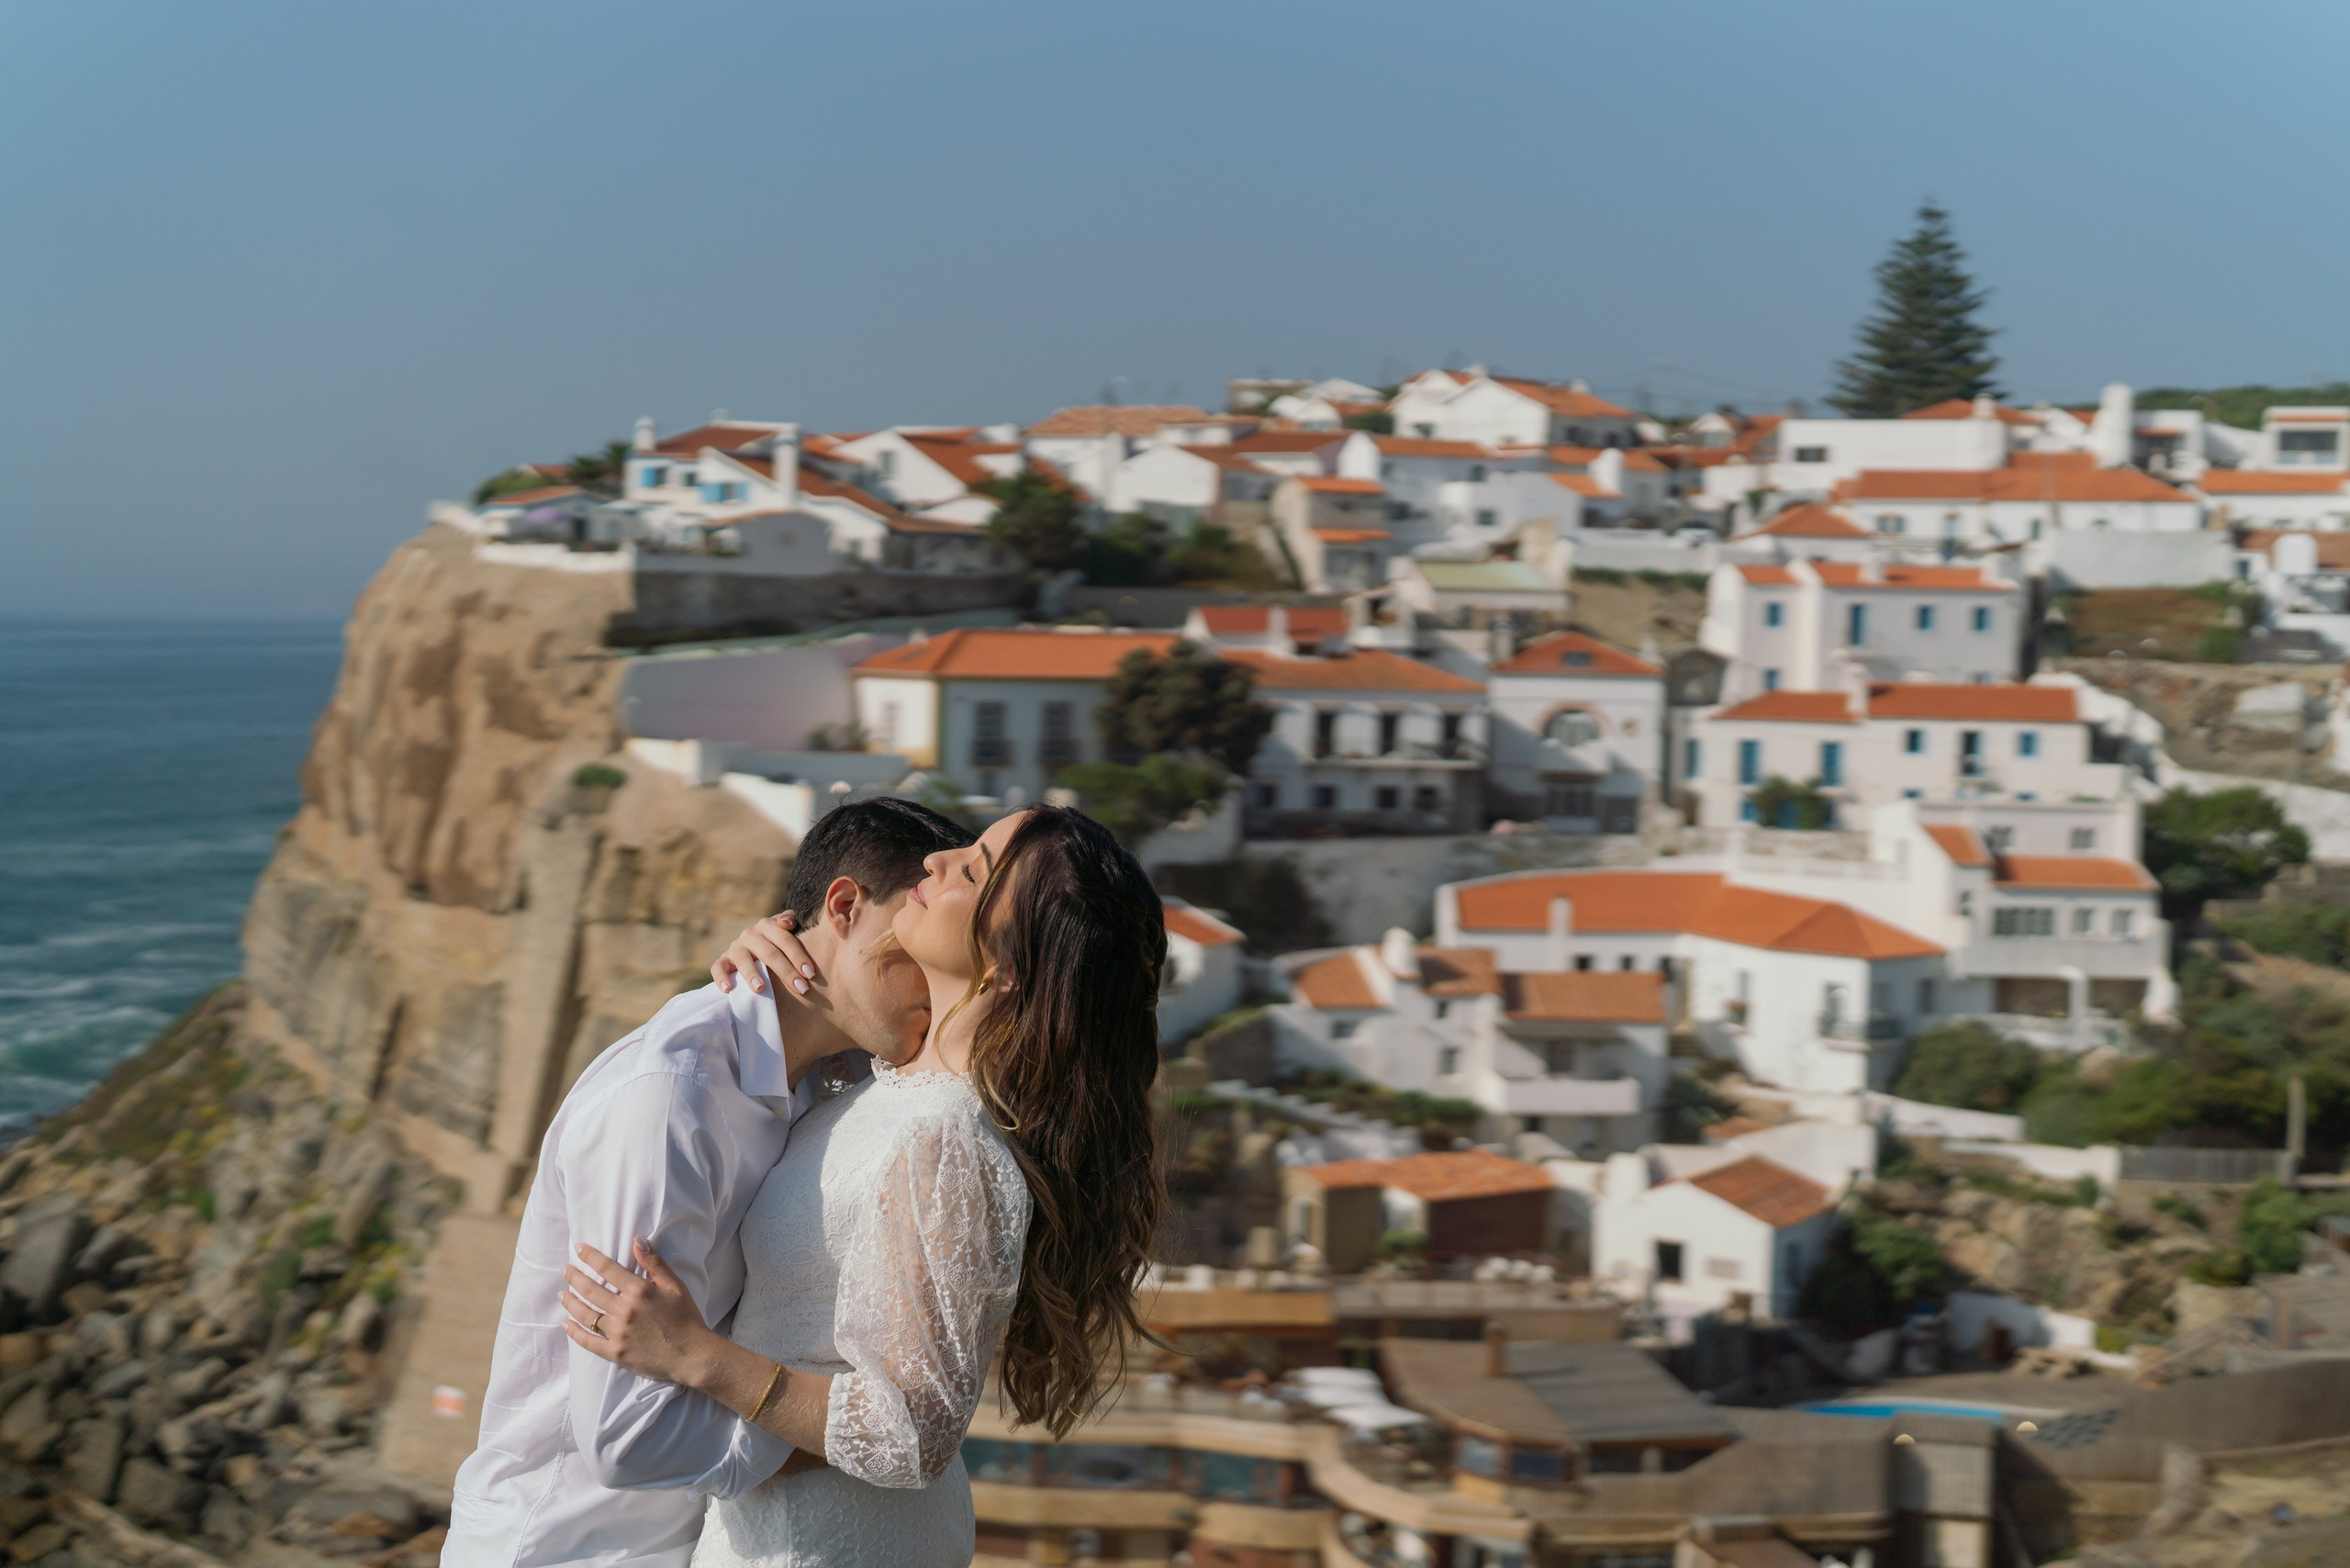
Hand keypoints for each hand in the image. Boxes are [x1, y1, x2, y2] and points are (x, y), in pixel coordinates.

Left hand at [562, 1240, 722, 1385]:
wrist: (691, 1355)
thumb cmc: (686, 1317)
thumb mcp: (675, 1285)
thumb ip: (654, 1263)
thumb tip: (636, 1240)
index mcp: (640, 1291)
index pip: (608, 1269)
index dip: (591, 1257)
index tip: (578, 1248)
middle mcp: (625, 1310)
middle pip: (591, 1290)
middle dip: (574, 1277)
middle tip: (565, 1270)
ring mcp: (618, 1333)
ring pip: (585, 1315)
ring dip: (570, 1302)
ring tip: (562, 1294)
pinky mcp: (615, 1353)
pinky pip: (588, 1342)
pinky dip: (574, 1332)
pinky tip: (566, 1324)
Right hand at [713, 911, 817, 995]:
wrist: (751, 949)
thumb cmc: (776, 943)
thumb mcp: (784, 931)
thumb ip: (790, 921)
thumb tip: (788, 922)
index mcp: (767, 925)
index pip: (785, 939)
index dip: (798, 956)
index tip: (810, 974)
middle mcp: (750, 935)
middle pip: (769, 953)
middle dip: (786, 971)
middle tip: (801, 988)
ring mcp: (735, 948)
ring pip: (743, 960)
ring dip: (752, 975)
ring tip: (761, 989)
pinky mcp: (723, 961)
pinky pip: (718, 968)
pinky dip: (721, 978)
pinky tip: (728, 989)